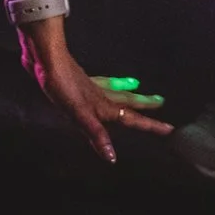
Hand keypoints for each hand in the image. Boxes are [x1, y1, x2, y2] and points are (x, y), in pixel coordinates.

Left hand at [19, 22, 170, 163]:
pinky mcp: (75, 79)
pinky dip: (104, 83)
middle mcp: (99, 95)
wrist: (45, 57)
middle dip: (143, 104)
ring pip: (113, 90)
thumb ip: (96, 134)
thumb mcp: (79, 114)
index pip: (131, 118)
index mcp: (103, 105)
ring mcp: (88, 85)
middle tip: (160, 102)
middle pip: (127, 100)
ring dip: (126, 92)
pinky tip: (99, 82)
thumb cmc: (62, 85)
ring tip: (136, 87)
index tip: (170, 129)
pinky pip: (96, 82)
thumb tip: (113, 157)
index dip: (149, 125)